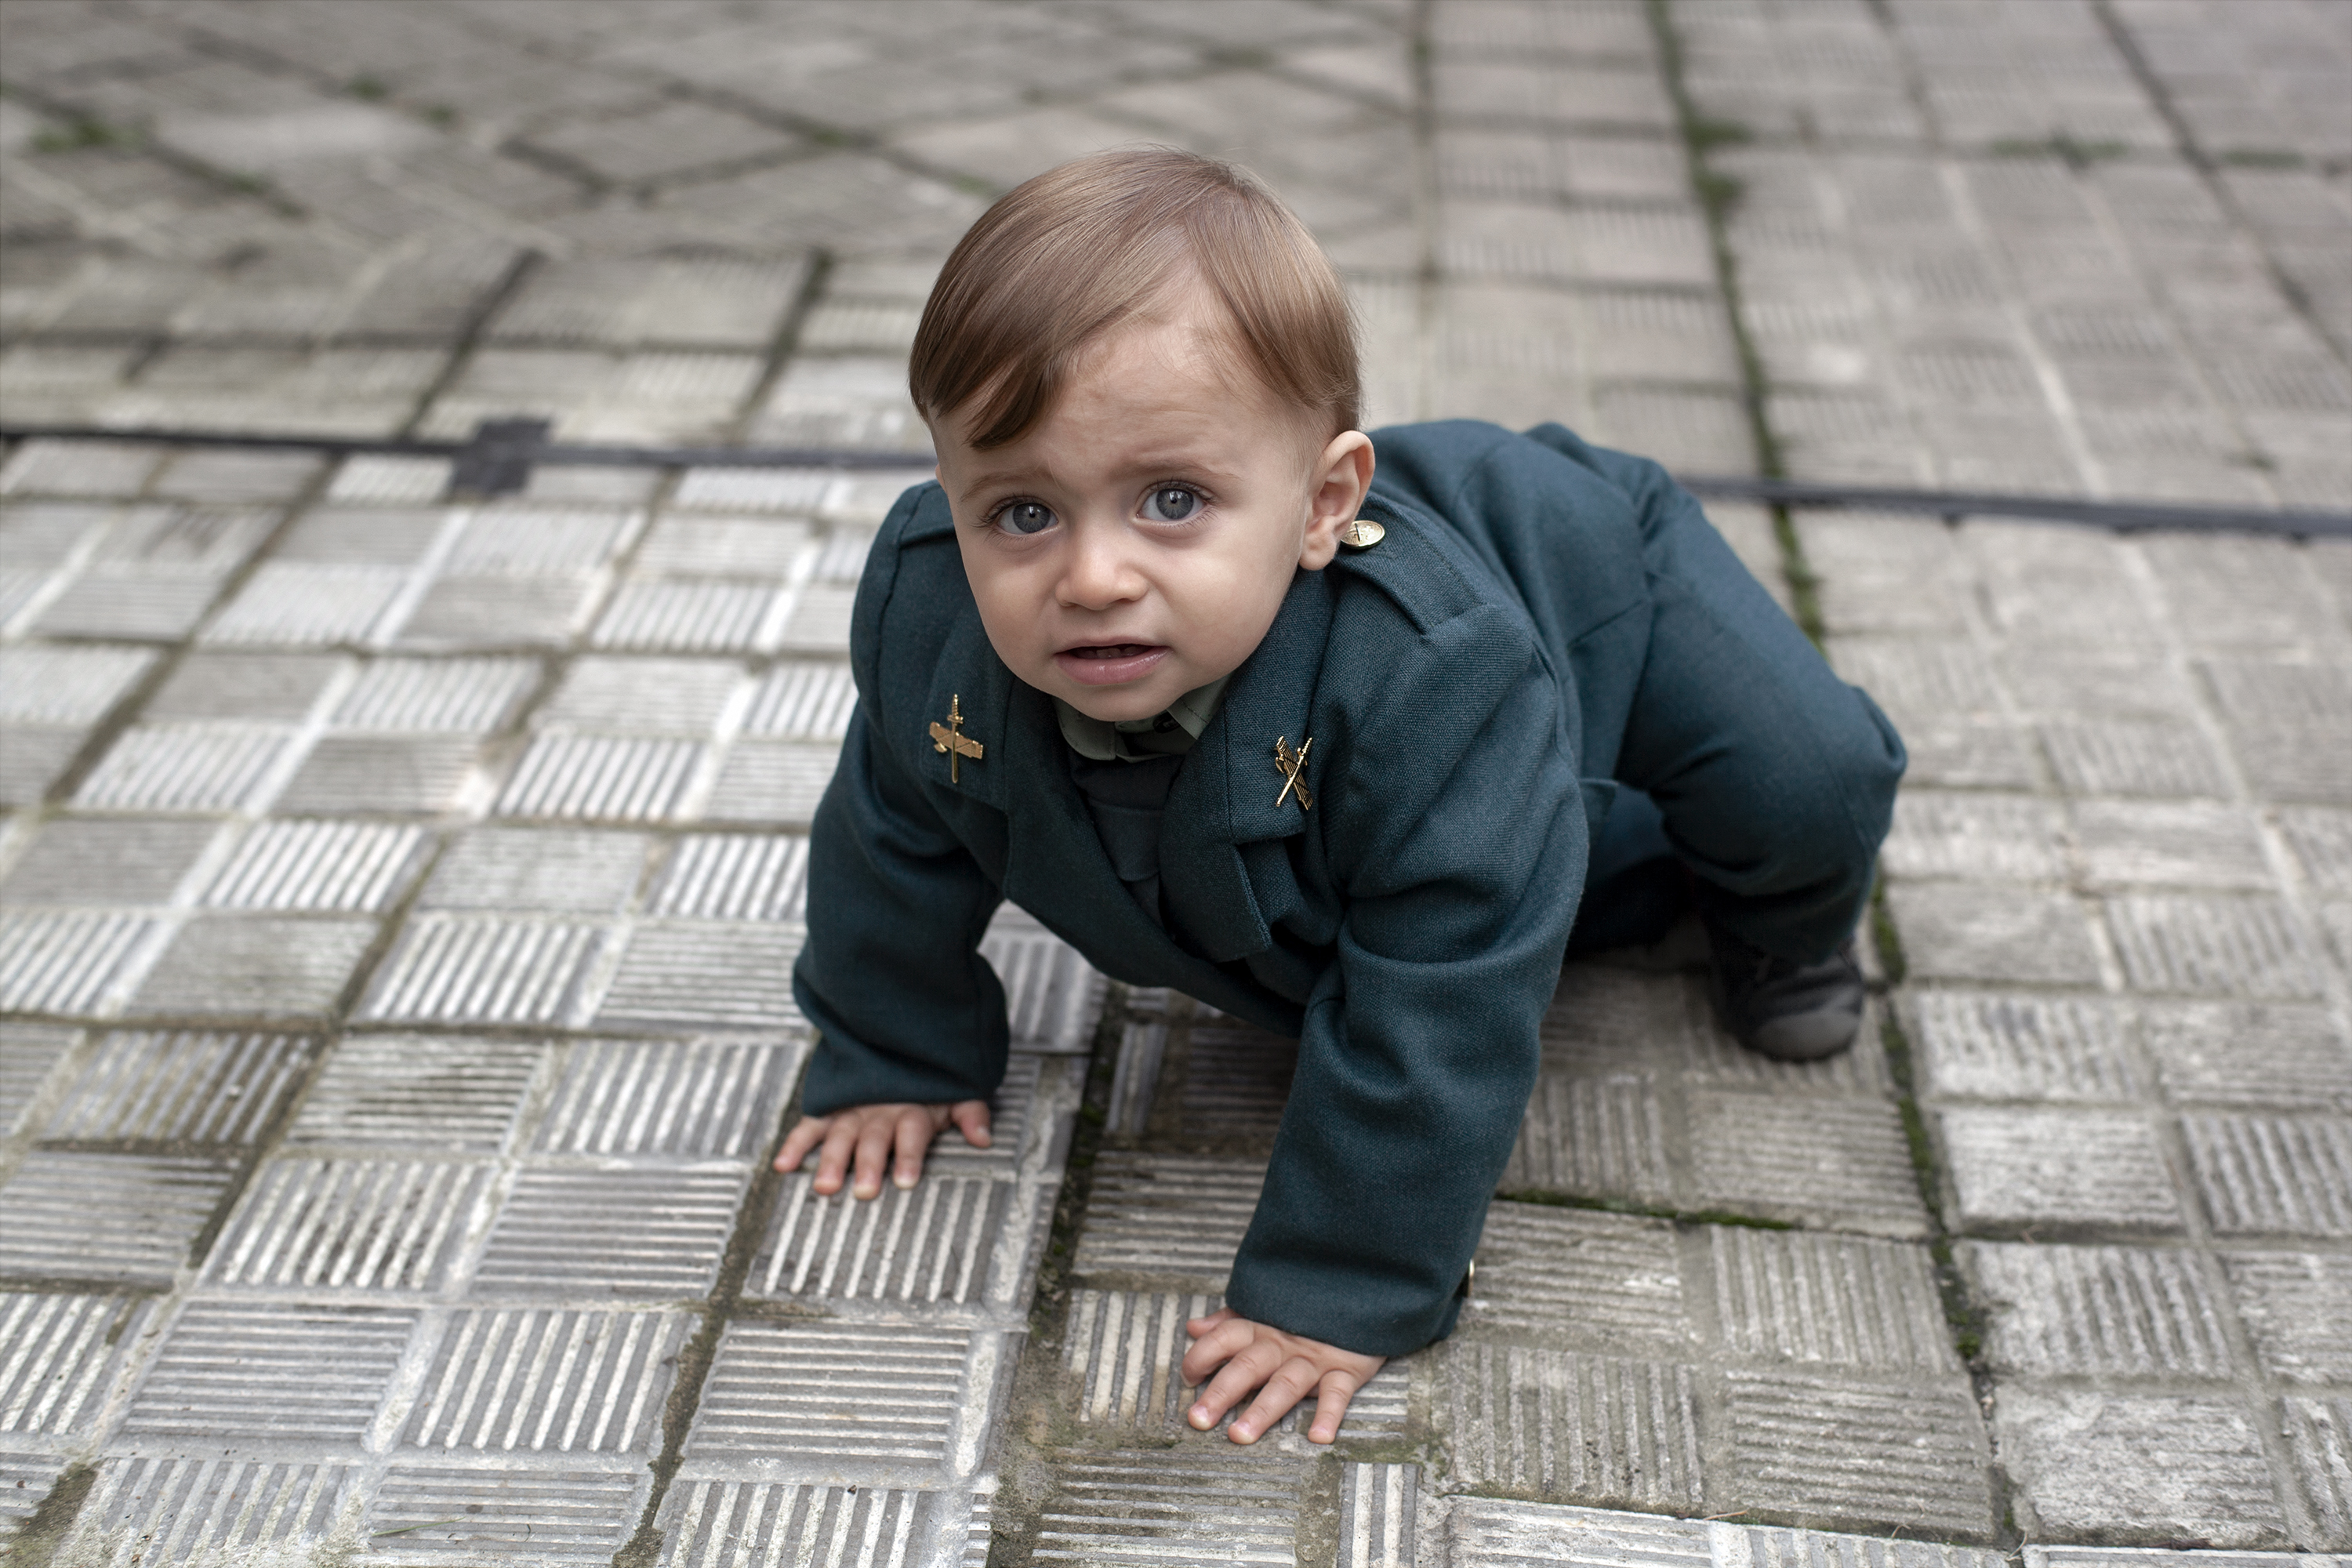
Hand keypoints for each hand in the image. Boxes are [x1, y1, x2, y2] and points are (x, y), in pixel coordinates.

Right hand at [774, 1100, 990, 1198]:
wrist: (899, 1035)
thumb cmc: (930, 1080)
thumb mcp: (956, 1091)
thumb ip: (970, 1112)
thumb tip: (983, 1138)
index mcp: (913, 1109)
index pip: (912, 1133)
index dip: (909, 1155)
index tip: (906, 1181)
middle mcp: (881, 1111)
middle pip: (874, 1139)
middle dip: (869, 1164)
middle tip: (865, 1190)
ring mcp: (853, 1109)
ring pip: (841, 1136)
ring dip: (833, 1160)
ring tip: (826, 1187)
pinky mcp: (832, 1109)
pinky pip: (811, 1125)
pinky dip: (796, 1144)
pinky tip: (783, 1165)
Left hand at [1180, 1307, 1384, 1444]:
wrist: (1357, 1297)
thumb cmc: (1302, 1316)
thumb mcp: (1264, 1313)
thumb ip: (1227, 1323)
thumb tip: (1192, 1329)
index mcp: (1260, 1328)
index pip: (1225, 1337)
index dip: (1203, 1354)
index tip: (1187, 1378)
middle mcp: (1282, 1344)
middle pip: (1248, 1366)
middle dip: (1221, 1393)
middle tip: (1198, 1420)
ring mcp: (1314, 1358)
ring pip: (1285, 1384)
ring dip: (1262, 1410)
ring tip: (1240, 1436)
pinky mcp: (1345, 1370)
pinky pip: (1337, 1393)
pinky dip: (1329, 1414)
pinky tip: (1318, 1437)